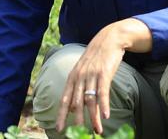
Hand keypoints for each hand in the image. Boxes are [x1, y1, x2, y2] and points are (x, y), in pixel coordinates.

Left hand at [56, 19, 152, 134]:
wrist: (109, 39)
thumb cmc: (96, 58)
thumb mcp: (82, 72)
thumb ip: (77, 89)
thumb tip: (71, 108)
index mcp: (73, 77)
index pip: (64, 99)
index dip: (61, 115)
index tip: (58, 129)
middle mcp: (80, 77)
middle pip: (76, 102)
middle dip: (77, 120)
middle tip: (77, 134)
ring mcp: (92, 74)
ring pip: (90, 100)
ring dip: (94, 117)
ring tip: (96, 131)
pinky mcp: (104, 73)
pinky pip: (103, 91)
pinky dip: (104, 104)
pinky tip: (106, 116)